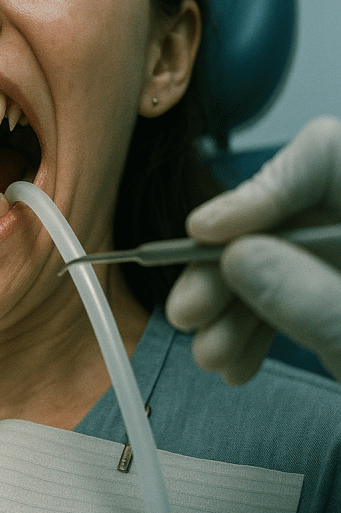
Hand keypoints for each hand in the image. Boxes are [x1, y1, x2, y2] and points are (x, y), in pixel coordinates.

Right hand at [166, 117, 340, 383]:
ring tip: (208, 353)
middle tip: (187, 309)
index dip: (256, 190)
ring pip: (282, 258)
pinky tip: (237, 359)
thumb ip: (310, 297)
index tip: (203, 233)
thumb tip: (235, 256)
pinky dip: (262, 326)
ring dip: (235, 306)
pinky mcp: (340, 293)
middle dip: (228, 264)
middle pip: (287, 213)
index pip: (320, 153)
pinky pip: (296, 293)